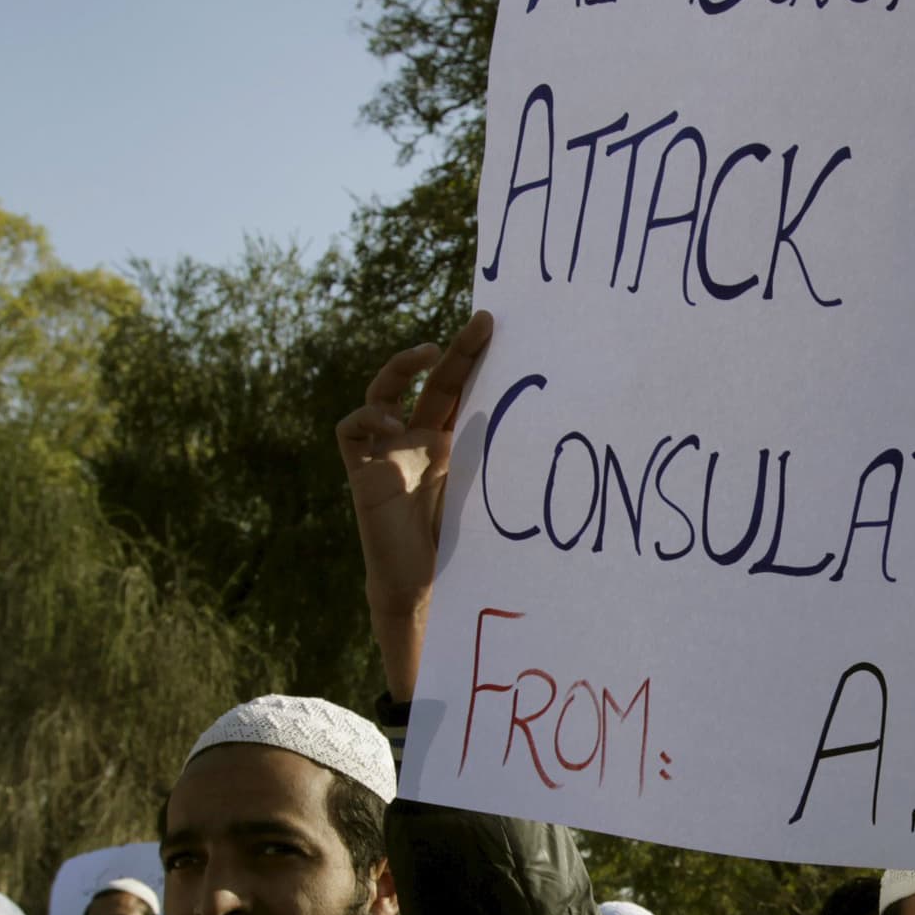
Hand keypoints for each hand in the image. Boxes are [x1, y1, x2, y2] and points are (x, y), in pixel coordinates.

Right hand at [338, 312, 494, 699]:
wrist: (424, 590)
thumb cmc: (462, 547)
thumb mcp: (490, 494)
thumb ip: (507, 462)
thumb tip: (562, 430)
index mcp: (447, 442)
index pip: (459, 388)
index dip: (473, 357)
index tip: (497, 326)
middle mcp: (415, 440)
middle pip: (430, 383)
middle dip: (453, 351)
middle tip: (481, 324)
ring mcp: (386, 453)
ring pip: (382, 393)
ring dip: (401, 368)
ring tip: (426, 354)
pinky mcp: (362, 473)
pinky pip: (352, 430)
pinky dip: (367, 417)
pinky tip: (391, 423)